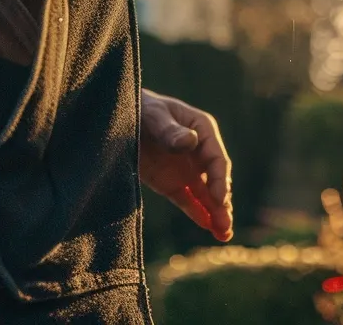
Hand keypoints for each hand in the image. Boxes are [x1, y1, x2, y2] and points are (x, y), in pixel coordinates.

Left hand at [138, 89, 233, 241]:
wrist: (116, 117)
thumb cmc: (140, 108)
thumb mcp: (154, 116)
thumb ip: (170, 130)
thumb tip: (189, 142)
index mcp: (202, 131)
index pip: (216, 159)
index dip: (219, 180)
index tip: (219, 199)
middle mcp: (199, 152)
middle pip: (215, 180)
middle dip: (222, 204)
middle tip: (225, 226)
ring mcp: (187, 169)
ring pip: (205, 195)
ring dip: (215, 213)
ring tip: (224, 235)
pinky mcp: (171, 183)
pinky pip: (188, 200)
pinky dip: (197, 213)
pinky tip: (208, 227)